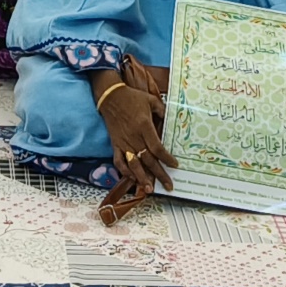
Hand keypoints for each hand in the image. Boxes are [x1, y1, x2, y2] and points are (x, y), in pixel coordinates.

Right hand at [93, 63, 172, 223]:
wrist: (110, 97)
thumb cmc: (132, 97)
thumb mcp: (151, 100)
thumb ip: (162, 111)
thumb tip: (170, 121)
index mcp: (144, 126)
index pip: (157, 147)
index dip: (166, 158)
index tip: (175, 165)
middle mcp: (134, 137)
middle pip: (148, 160)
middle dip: (159, 174)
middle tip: (168, 186)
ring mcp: (124, 142)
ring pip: (133, 164)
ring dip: (141, 178)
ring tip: (149, 189)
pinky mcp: (116, 144)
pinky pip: (119, 161)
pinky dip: (125, 171)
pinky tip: (132, 179)